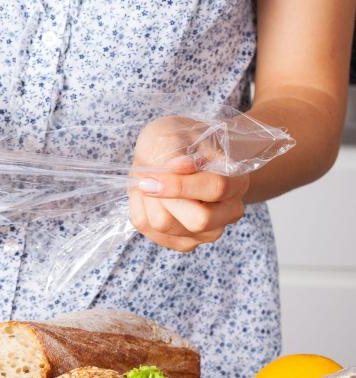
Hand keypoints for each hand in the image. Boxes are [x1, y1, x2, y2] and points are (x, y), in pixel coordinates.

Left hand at [129, 116, 248, 251]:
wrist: (167, 155)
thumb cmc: (175, 143)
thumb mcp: (173, 134)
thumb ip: (177, 150)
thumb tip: (182, 166)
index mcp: (236, 181)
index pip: (215, 189)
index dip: (180, 186)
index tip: (150, 178)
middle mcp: (228, 212)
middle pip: (198, 220)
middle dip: (164, 199)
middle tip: (149, 180)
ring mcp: (207, 232)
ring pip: (165, 226)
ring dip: (147, 202)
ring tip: (150, 183)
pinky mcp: (183, 242)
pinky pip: (150, 232)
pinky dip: (141, 210)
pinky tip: (149, 197)